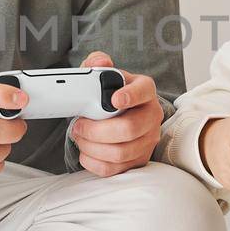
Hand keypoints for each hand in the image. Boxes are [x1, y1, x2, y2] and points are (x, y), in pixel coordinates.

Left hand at [67, 51, 163, 176]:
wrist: (114, 116)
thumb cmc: (108, 94)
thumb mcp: (101, 75)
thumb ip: (97, 63)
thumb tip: (100, 62)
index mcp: (145, 90)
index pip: (144, 91)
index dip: (130, 96)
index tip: (114, 99)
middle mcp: (151, 115)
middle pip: (130, 129)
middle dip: (97, 130)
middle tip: (78, 125)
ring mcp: (147, 140)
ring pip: (121, 152)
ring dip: (92, 147)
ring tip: (79, 137)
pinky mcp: (138, 160)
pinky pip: (115, 169)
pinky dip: (94, 162)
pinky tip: (85, 152)